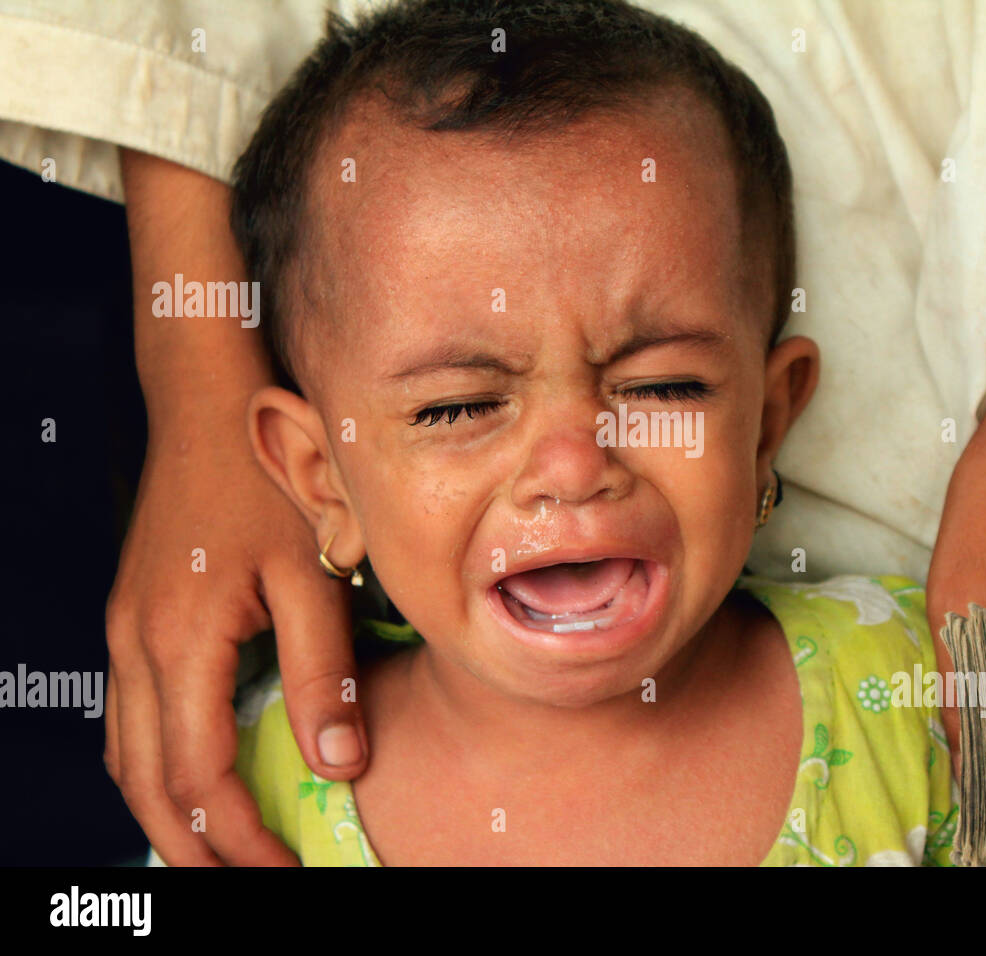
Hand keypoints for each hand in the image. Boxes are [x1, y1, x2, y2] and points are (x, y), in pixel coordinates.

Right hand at [104, 406, 366, 864]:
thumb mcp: (312, 572)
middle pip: (149, 784)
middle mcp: (137, 647)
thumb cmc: (267, 480)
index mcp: (181, 642)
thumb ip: (323, 671)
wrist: (207, 407)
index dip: (241, 838)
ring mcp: (125, 633)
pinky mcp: (132, 620)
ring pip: (127, 758)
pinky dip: (154, 768)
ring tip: (218, 854)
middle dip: (196, 849)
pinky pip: (127, 720)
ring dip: (169, 815)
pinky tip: (189, 779)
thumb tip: (338, 764)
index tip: (285, 872)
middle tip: (248, 887)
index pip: (201, 776)